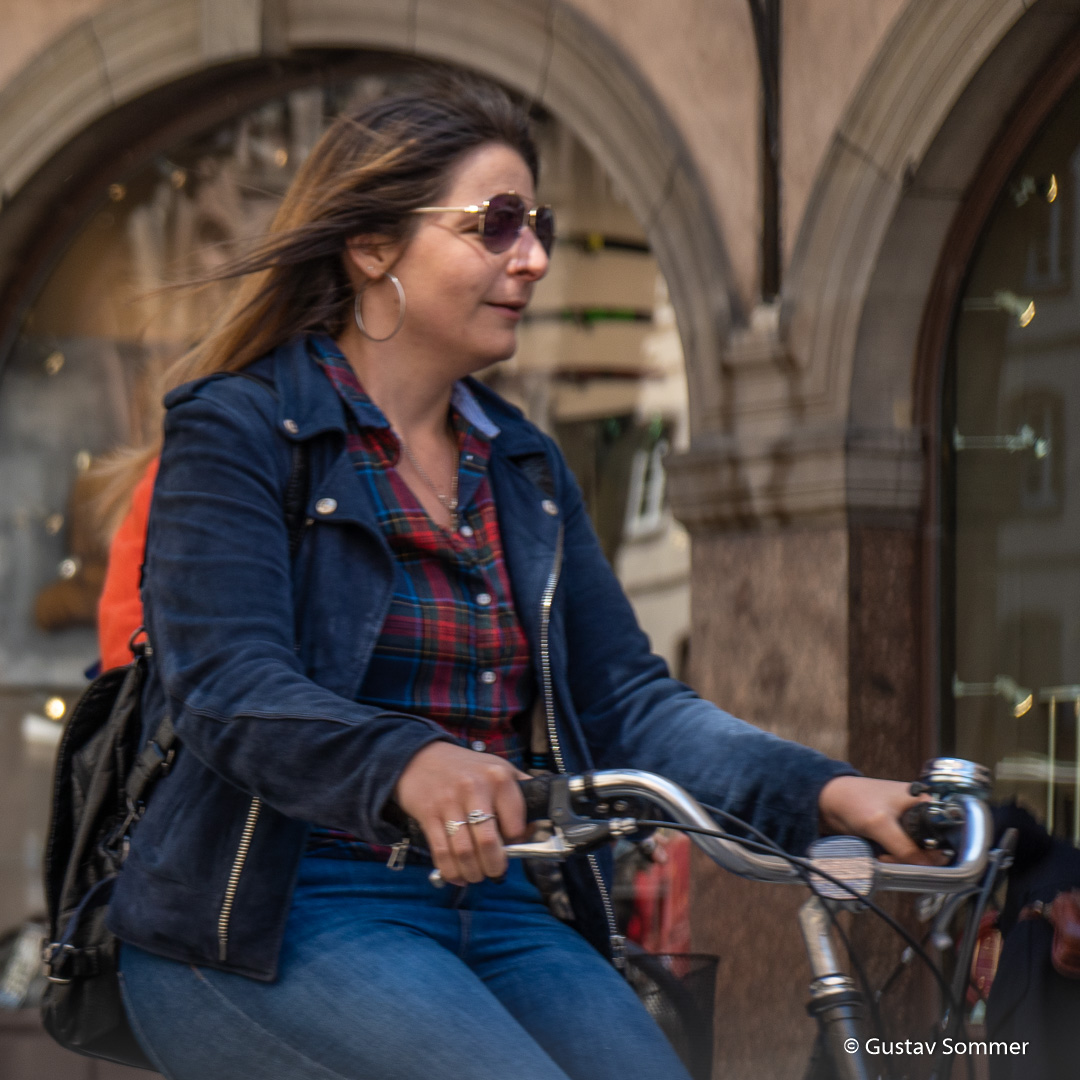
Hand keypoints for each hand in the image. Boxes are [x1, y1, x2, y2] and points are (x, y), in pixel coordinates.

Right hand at [393, 741, 529, 884]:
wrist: (422, 757)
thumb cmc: (467, 769)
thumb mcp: (499, 768)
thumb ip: (521, 791)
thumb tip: (538, 826)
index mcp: (499, 778)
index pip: (516, 825)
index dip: (516, 845)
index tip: (512, 849)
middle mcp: (475, 788)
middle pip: (489, 843)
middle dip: (494, 866)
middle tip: (495, 871)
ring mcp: (449, 802)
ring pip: (464, 852)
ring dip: (473, 872)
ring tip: (476, 874)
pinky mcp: (428, 814)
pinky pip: (441, 852)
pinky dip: (450, 871)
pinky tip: (456, 874)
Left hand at [817, 775, 944, 864]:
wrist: (827, 801)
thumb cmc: (853, 799)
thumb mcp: (880, 824)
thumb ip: (904, 847)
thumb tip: (926, 866)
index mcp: (923, 802)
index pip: (944, 834)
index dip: (935, 852)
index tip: (920, 861)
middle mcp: (918, 813)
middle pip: (931, 847)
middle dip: (915, 858)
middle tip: (894, 858)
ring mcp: (905, 825)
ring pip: (916, 853)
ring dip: (902, 860)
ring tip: (885, 856)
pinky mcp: (893, 834)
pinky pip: (902, 853)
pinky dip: (894, 858)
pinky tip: (881, 855)